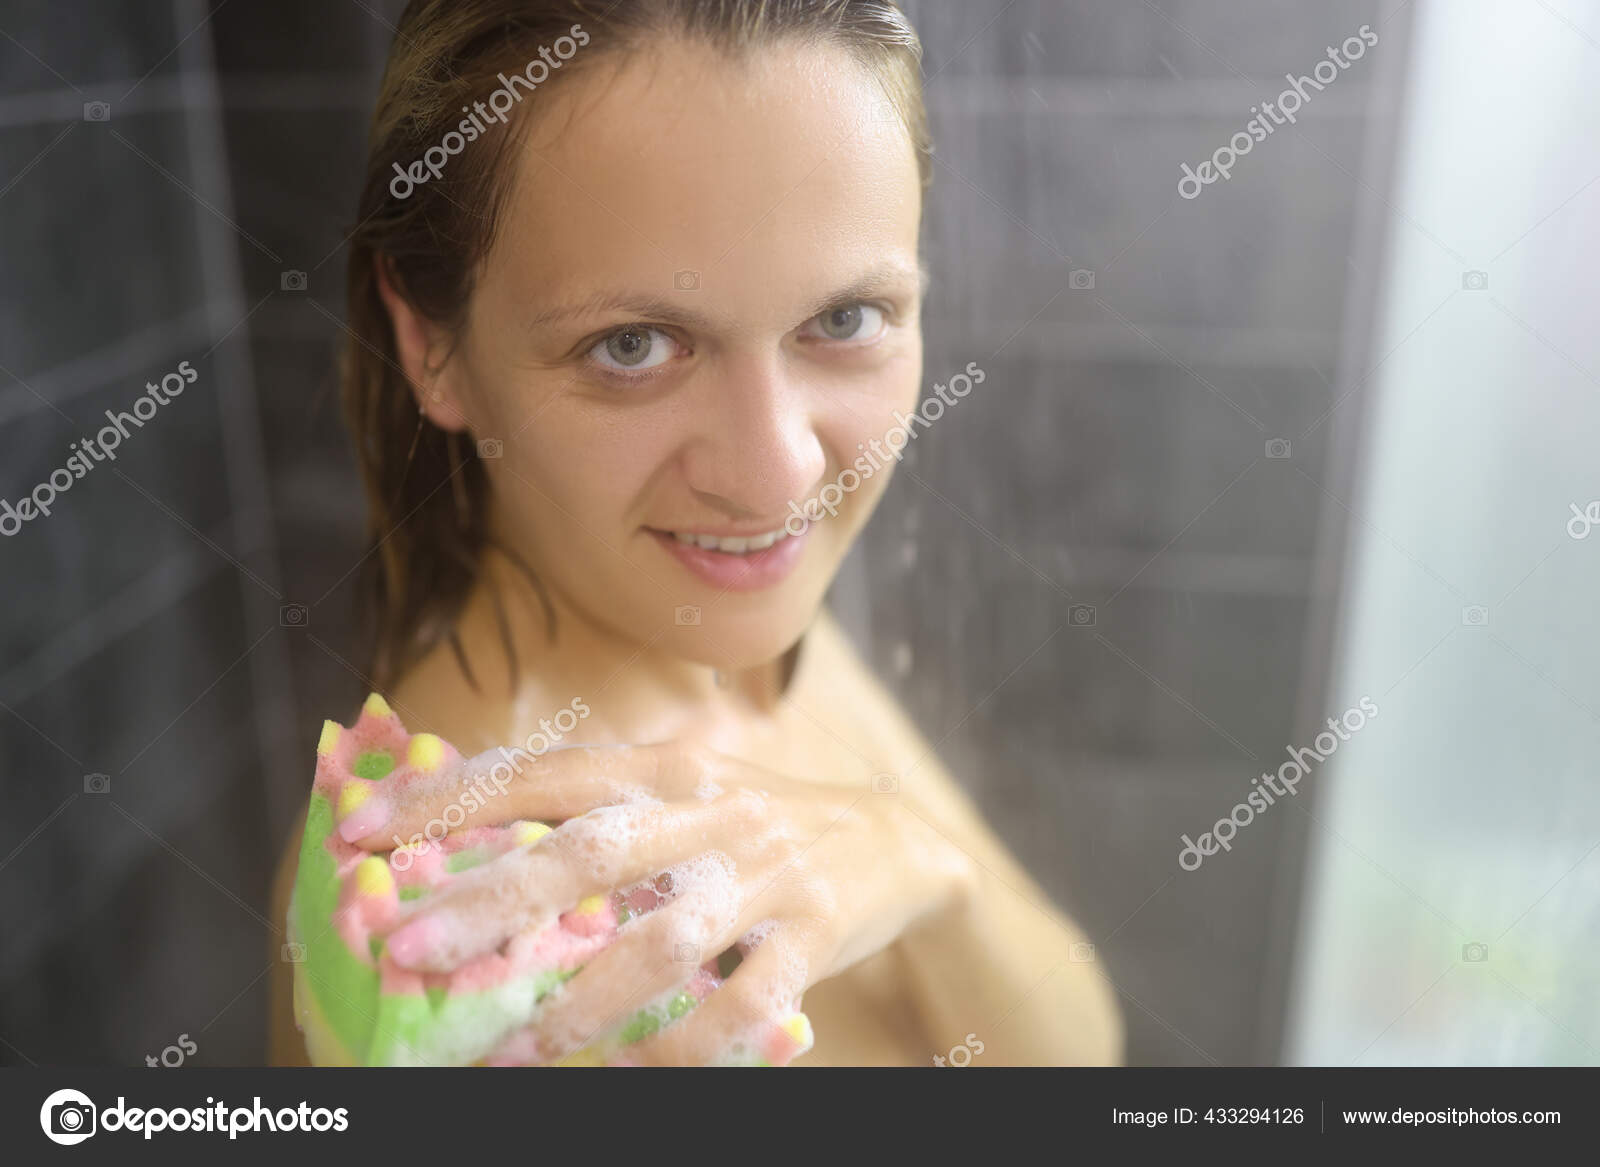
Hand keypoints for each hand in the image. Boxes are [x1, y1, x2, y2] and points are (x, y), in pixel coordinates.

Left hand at [339, 742, 973, 1063]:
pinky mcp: (812, 937)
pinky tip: (619, 1077)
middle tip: (402, 949)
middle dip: (490, 901)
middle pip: (589, 852)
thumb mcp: (688, 786)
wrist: (900, 841)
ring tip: (498, 1055)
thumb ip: (600, 802)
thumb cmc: (762, 821)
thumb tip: (469, 827)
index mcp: (669, 766)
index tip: (362, 828)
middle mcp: (712, 811)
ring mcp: (765, 875)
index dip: (453, 796)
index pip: (546, 772)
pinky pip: (739, 1006)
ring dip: (575, 1004)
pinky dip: (678, 1048)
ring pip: (659, 940)